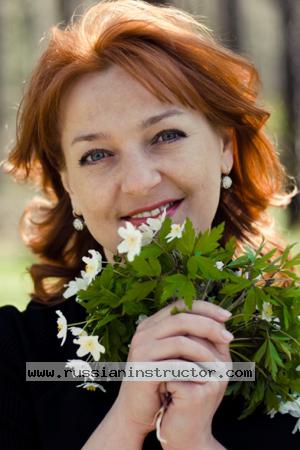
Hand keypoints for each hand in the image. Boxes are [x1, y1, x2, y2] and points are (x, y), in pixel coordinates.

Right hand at [114, 299, 232, 444]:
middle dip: (209, 326)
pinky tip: (205, 378)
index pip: (181, 305)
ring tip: (220, 365)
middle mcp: (144, 332)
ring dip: (204, 352)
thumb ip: (193, 337)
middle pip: (181, 319)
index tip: (227, 317)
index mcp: (152, 323)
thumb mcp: (178, 354)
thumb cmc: (162, 381)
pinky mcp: (142, 370)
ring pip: (179, 342)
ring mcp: (141, 350)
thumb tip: (222, 322)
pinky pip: (172, 366)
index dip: (206, 308)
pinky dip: (192, 371)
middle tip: (228, 337)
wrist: (137, 411)